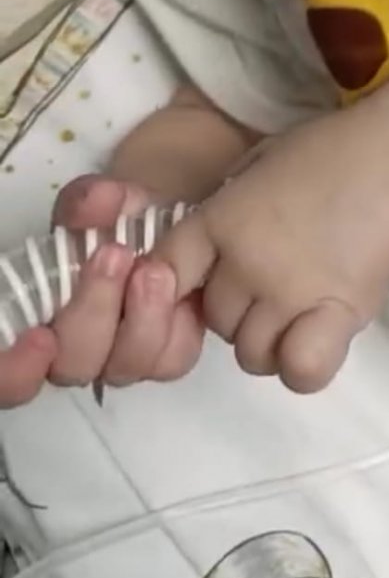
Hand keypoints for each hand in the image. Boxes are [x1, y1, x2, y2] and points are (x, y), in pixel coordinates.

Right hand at [0, 175, 203, 403]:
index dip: (15, 372)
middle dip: (94, 312)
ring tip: (153, 269)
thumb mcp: (103, 202)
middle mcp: (76, 351)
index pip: (11, 375)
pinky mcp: (169, 353)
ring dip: (141, 319)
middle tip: (116, 256)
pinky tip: (182, 289)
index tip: (40, 337)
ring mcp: (123, 357)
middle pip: (73, 366)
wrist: (171, 227)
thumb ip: (90, 201)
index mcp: (42, 320)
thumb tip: (92, 203)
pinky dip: (177, 325)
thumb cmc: (120, 221)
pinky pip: (172, 359)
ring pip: (125, 367)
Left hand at [156, 111, 388, 393]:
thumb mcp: (262, 161)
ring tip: (304, 305)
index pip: (167, 272)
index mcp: (220, 220)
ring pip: (250, 353)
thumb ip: (230, 205)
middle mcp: (244, 264)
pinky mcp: (336, 318)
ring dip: (271, 337)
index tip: (209, 278)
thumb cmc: (334, 147)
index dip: (180, 283)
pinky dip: (303, 363)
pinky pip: (297, 371)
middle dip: (240, 307)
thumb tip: (219, 241)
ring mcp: (288, 295)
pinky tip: (319, 335)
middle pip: (216, 320)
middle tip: (278, 279)